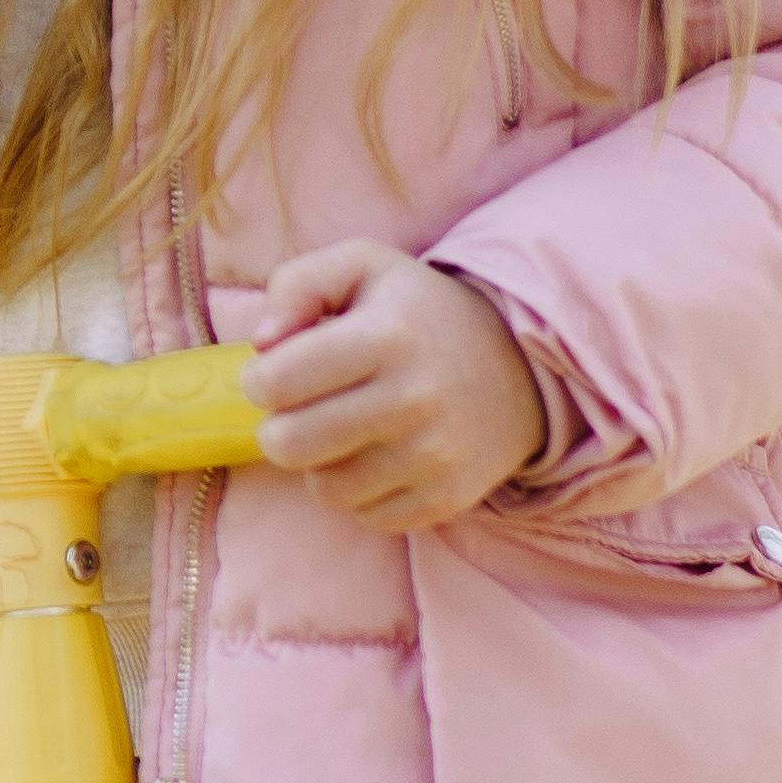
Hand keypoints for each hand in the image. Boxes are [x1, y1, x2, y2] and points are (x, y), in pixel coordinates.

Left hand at [242, 244, 544, 534]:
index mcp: (385, 337)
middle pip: (289, 445)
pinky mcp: (448, 496)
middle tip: (302, 409)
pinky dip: (361, 492)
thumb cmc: (420, 312)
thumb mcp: (361, 267)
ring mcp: (434, 456)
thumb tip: (262, 343)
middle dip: (280, 427)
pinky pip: (366, 516)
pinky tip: (379, 455)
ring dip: (321, 463)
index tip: (275, 372)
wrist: (522, 365)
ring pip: (324, 489)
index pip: (276, 384)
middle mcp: (412, 400)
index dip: (258, 380)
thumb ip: (296, 284)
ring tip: (346, 429)